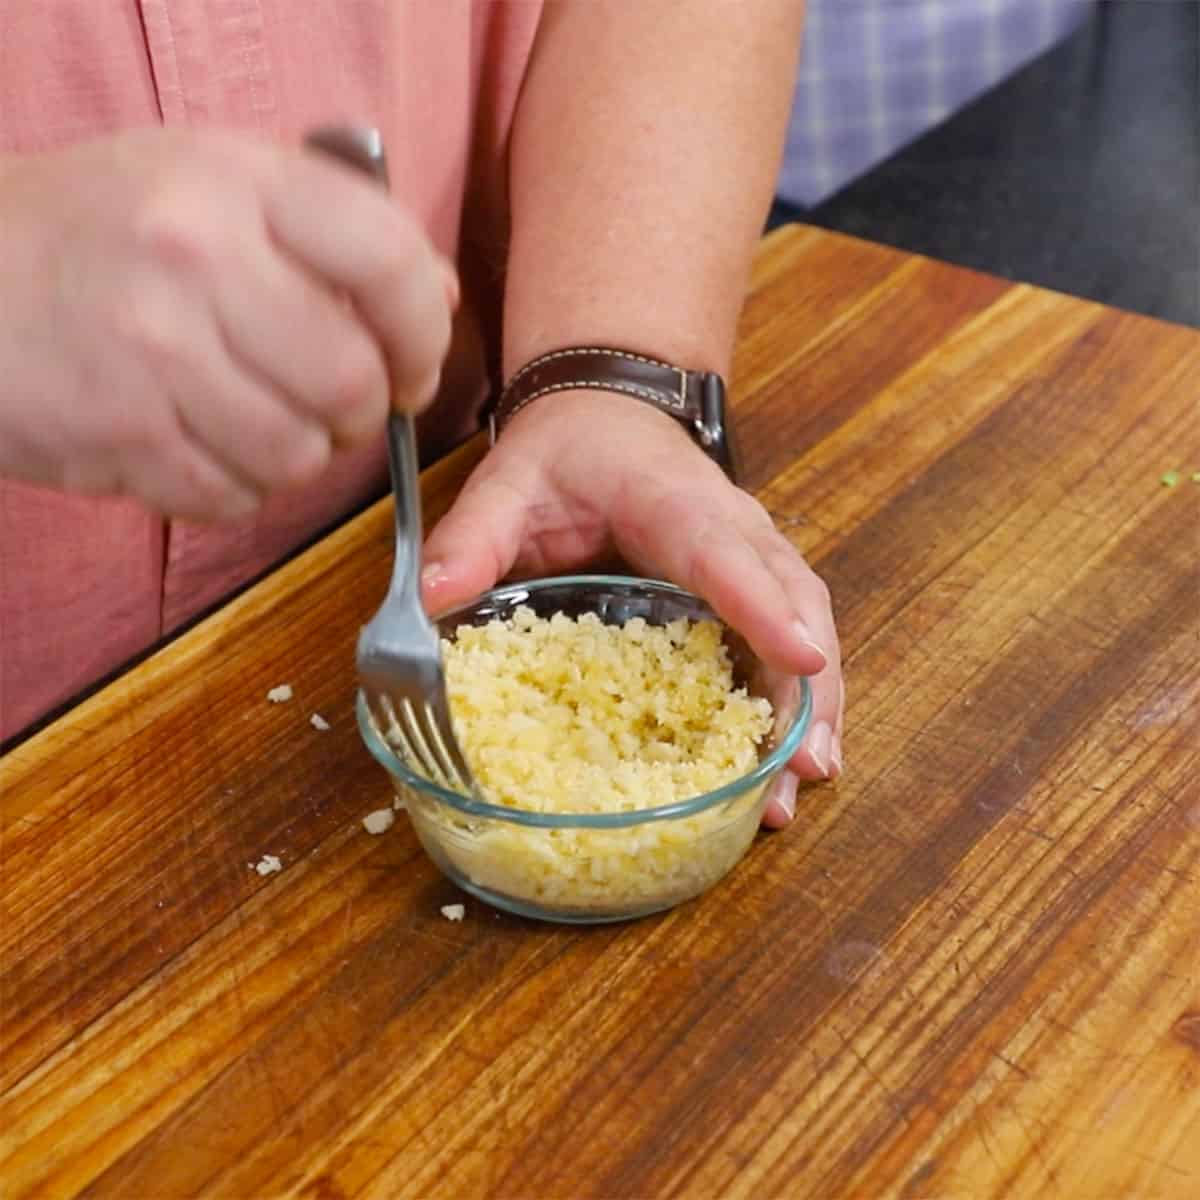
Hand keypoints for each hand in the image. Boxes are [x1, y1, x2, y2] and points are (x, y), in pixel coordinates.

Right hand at [0, 129, 454, 520]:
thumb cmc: (103, 231)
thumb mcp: (215, 182)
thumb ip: (333, 229)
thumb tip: (438, 294)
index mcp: (238, 181)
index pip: (390, 261)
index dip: (426, 332)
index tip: (415, 364)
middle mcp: (196, 258)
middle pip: (351, 381)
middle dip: (361, 412)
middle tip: (334, 404)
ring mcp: (152, 351)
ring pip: (299, 454)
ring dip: (296, 454)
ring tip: (257, 419)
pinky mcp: (117, 434)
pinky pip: (233, 498)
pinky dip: (237, 488)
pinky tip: (204, 446)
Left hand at [422, 391, 842, 823]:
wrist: (608, 412)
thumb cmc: (568, 450)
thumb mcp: (509, 482)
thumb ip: (473, 538)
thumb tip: (431, 599)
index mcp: (675, 503)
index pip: (726, 554)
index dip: (763, 607)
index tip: (800, 659)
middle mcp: (733, 528)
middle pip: (793, 600)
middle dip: (805, 684)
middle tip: (802, 766)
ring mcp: (753, 555)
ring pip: (806, 621)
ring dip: (814, 702)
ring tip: (803, 781)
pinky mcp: (754, 582)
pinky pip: (792, 634)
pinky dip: (801, 694)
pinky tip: (794, 758)